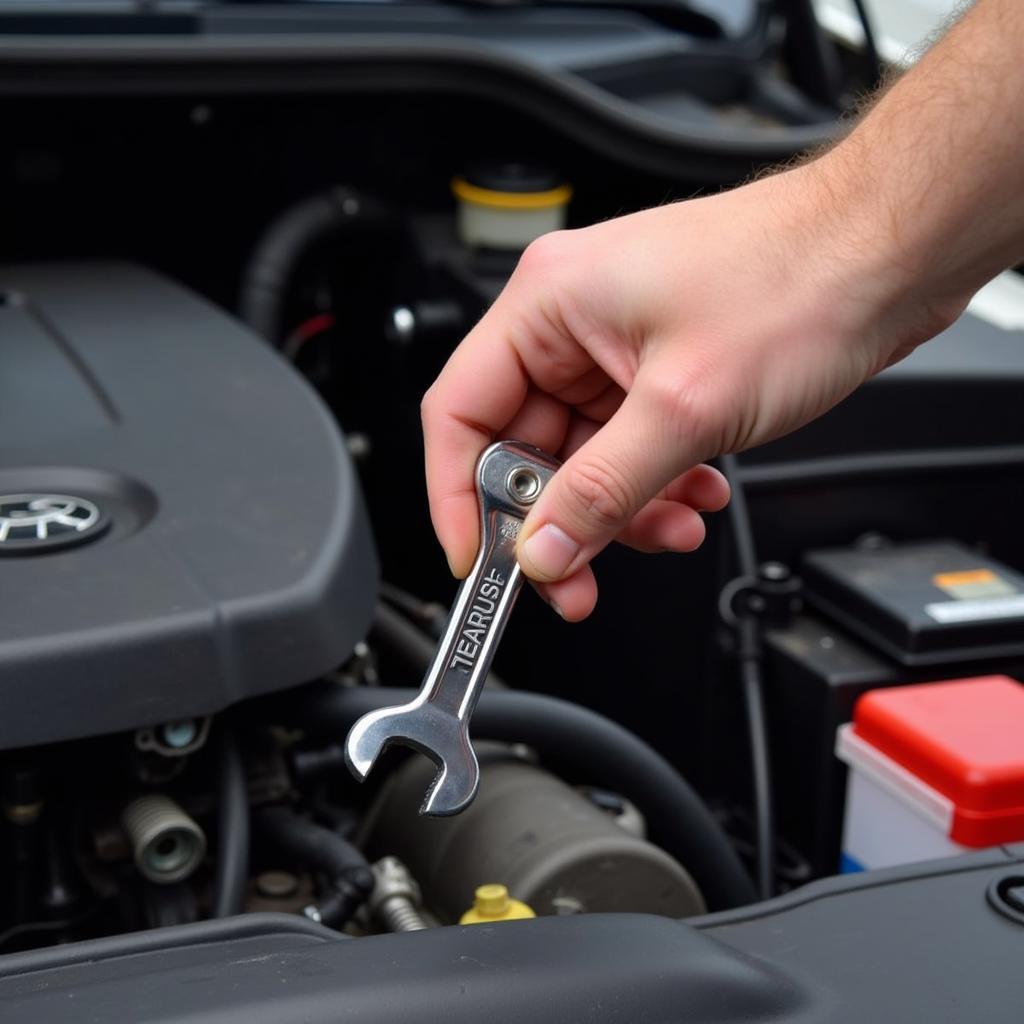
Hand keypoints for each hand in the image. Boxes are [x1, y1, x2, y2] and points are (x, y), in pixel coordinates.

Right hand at [422, 162, 962, 620]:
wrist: (890, 253)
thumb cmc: (800, 277)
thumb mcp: (685, 407)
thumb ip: (603, 490)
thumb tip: (543, 549)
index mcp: (550, 303)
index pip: (460, 413)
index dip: (458, 496)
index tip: (478, 559)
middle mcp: (573, 322)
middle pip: (523, 447)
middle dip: (559, 517)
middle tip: (576, 575)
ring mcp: (617, 347)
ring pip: (583, 458)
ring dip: (622, 507)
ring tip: (671, 527)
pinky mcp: (658, 369)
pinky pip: (629, 448)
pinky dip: (657, 484)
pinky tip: (698, 494)